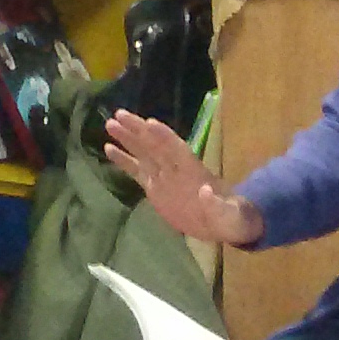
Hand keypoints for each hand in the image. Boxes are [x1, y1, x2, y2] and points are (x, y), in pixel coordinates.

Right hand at [102, 111, 261, 246]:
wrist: (223, 225)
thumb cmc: (230, 217)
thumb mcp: (229, 214)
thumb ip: (217, 204)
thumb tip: (206, 192)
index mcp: (194, 171)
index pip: (177, 150)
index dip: (165, 138)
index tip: (149, 123)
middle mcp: (176, 169)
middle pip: (155, 145)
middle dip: (139, 130)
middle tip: (120, 114)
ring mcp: (164, 176)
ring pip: (143, 153)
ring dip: (128, 138)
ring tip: (110, 124)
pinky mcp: (155, 188)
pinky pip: (136, 171)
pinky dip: (123, 160)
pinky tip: (108, 148)